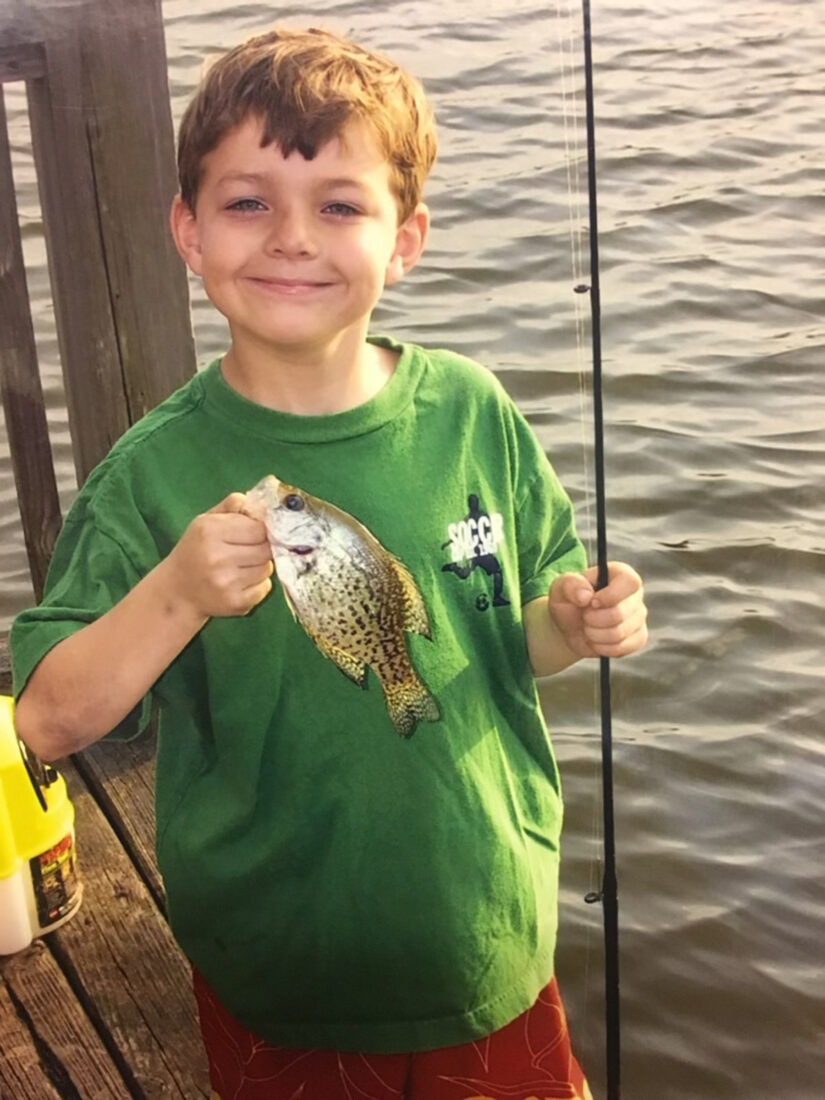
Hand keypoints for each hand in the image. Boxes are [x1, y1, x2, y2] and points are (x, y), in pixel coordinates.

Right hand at [162, 493, 273, 618]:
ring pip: (267, 569)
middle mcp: (217, 557)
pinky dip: (258, 584)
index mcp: (210, 531)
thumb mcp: (206, 520)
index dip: (262, 530)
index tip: (257, 533)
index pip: (259, 528)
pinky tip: (241, 581)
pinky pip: (264, 588)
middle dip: (263, 548)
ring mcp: (226, 583)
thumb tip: (260, 502)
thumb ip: (232, 505)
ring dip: (261, 566)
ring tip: (242, 565)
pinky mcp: (235, 603)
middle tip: (249, 550)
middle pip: (266, 549)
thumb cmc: (195, 550)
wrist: (177, 591)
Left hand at [549, 561, 647, 659]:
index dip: (610, 596)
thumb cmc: (569, 600)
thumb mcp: (561, 587)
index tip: (591, 603)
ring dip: (594, 634)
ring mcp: (639, 617)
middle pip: (620, 613)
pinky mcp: (639, 637)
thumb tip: (585, 596)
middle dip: (593, 620)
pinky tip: (596, 640)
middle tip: (584, 616)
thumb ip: (570, 585)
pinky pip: (623, 648)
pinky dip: (602, 648)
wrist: (570, 625)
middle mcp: (635, 594)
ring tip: (587, 627)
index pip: (630, 582)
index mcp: (621, 574)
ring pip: (619, 633)